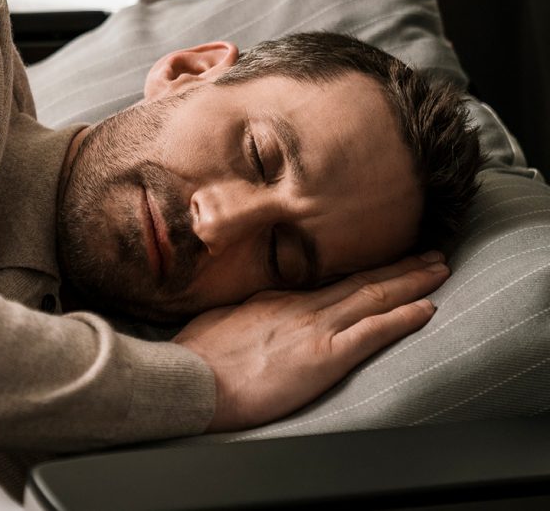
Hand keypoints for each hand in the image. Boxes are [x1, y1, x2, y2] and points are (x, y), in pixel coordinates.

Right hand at [173, 251, 449, 432]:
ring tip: (439, 270)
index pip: (329, 283)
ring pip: (374, 296)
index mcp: (275, 301)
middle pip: (360, 281)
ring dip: (410, 282)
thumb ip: (246, 316)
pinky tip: (427, 308)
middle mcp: (301, 307)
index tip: (382, 263)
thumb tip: (250, 315)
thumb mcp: (219, 323)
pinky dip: (403, 317)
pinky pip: (374, 331)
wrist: (194, 379)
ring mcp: (315, 328)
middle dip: (399, 267)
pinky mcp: (325, 355)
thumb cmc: (197, 358)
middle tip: (430, 254)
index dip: (361, 270)